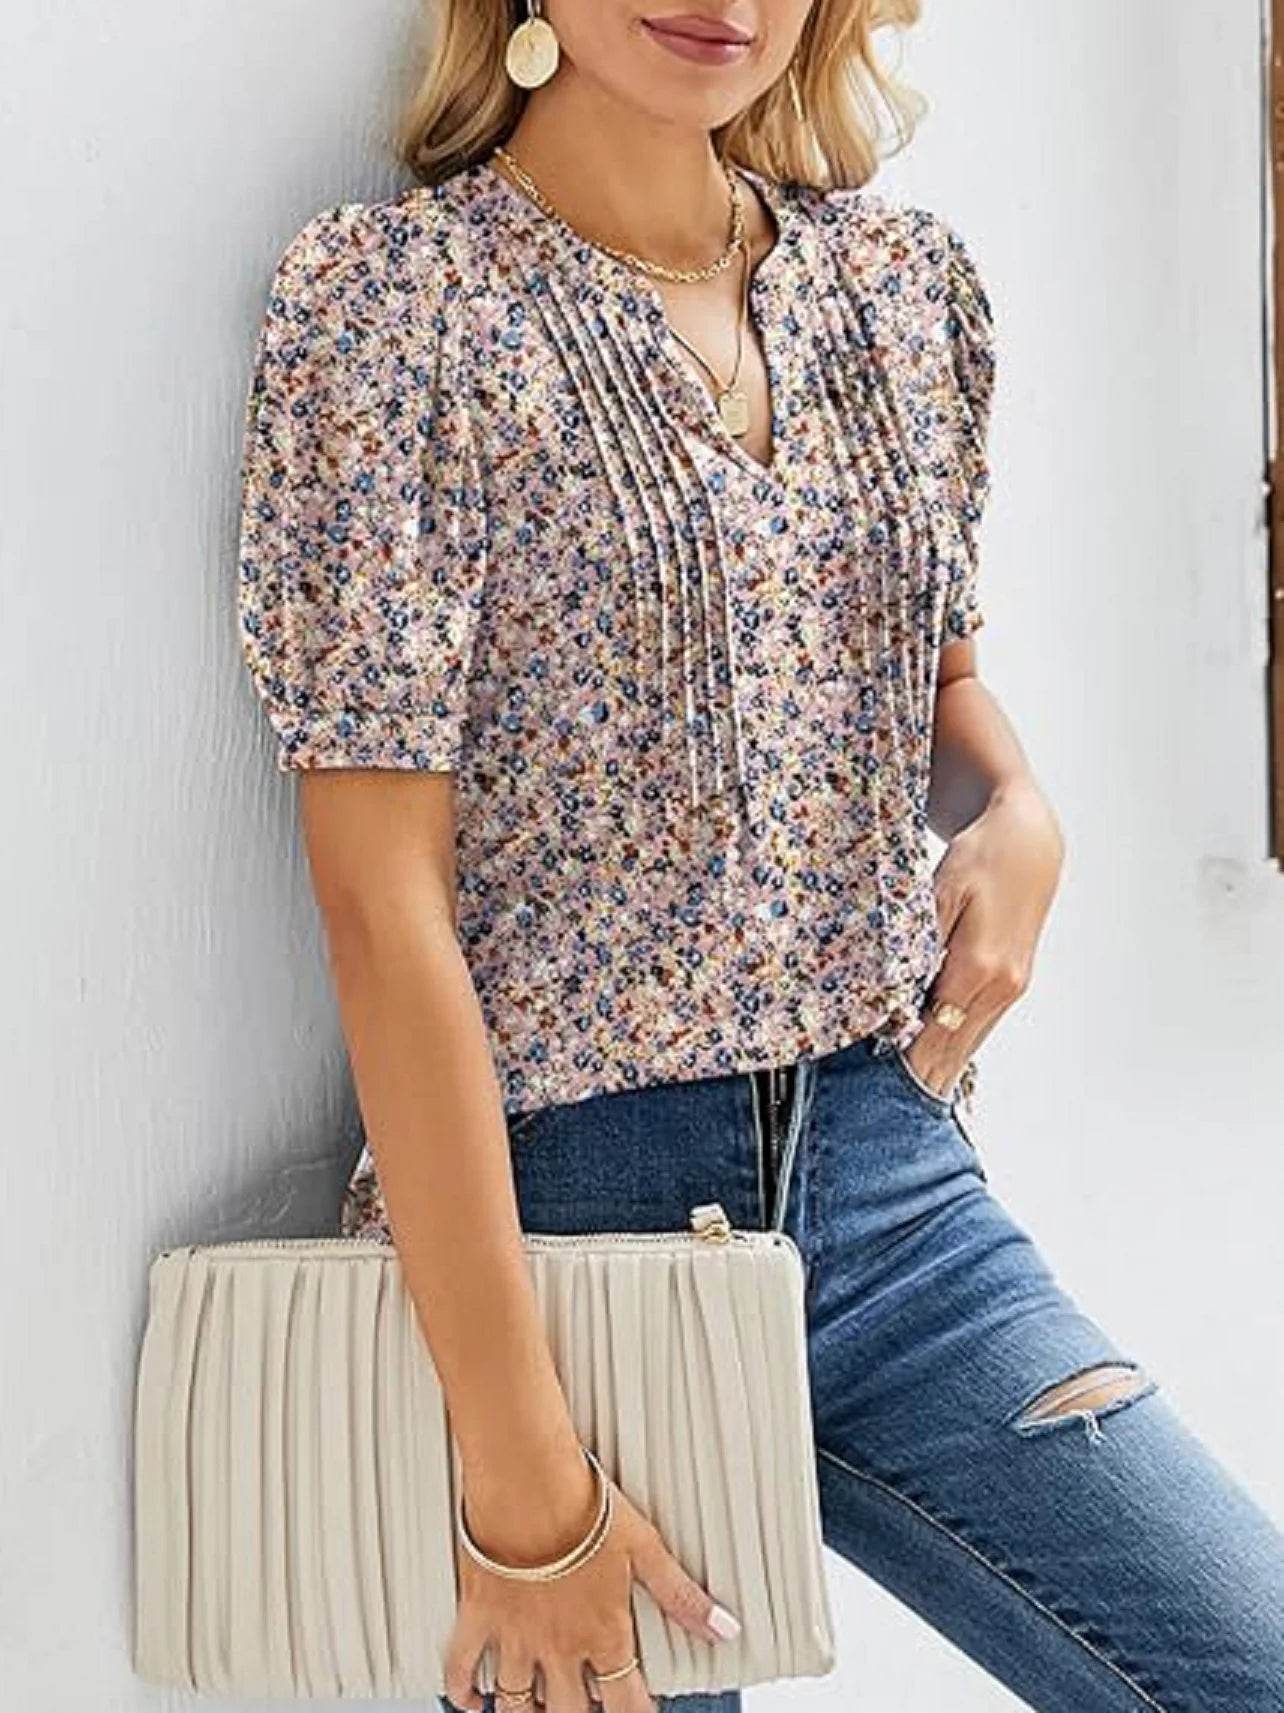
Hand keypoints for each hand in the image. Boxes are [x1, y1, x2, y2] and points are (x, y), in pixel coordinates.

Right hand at [443, 1450, 740, 1712]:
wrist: (529, 1479)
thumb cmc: (585, 1505)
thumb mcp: (646, 1548)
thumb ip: (681, 1596)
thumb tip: (723, 1628)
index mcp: (603, 1633)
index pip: (625, 1701)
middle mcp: (559, 1645)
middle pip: (567, 1712)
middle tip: (580, 1712)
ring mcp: (515, 1636)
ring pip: (515, 1702)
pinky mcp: (478, 1616)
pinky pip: (462, 1666)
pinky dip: (463, 1689)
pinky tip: (471, 1698)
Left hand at [905, 780, 1064, 1098]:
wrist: (1028, 840)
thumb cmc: (980, 857)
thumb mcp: (941, 891)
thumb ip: (920, 944)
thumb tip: (900, 993)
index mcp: (979, 968)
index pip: (935, 1035)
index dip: (906, 1066)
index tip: (876, 1093)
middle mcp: (1001, 986)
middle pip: (953, 1049)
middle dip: (919, 1079)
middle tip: (880, 1112)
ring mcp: (1011, 987)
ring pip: (968, 1041)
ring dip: (936, 1068)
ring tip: (901, 1099)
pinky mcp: (1013, 981)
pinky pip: (977, 1024)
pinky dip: (953, 1044)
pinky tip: (933, 1063)